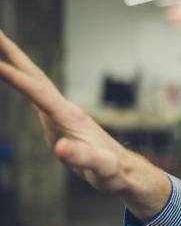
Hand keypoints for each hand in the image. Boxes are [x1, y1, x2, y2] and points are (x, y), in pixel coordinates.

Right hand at [0, 29, 132, 191]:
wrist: (122, 171)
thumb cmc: (113, 171)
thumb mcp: (101, 167)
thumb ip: (83, 157)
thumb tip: (60, 149)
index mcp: (70, 117)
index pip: (39, 93)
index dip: (17, 79)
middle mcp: (63, 109)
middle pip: (36, 76)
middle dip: (14, 54)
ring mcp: (59, 114)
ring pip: (34, 82)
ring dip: (15, 62)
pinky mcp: (56, 121)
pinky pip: (34, 95)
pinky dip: (20, 82)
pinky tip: (12, 76)